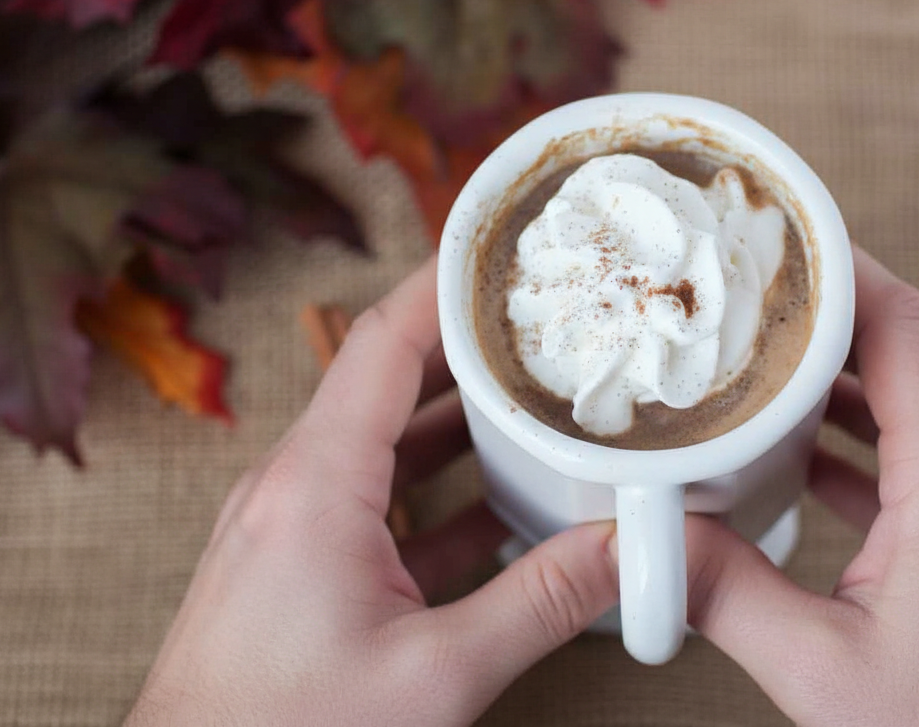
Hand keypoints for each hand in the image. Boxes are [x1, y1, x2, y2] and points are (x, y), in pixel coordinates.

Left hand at [125, 258, 618, 726]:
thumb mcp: (436, 676)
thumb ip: (541, 603)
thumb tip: (629, 551)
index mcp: (316, 484)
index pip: (386, 340)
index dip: (447, 281)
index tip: (504, 243)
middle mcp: (293, 486)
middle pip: (390, 380)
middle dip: (471, 346)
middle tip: (546, 319)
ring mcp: (289, 525)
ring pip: (384, 442)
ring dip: (457, 421)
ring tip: (537, 400)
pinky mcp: (296, 565)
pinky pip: (374, 501)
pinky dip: (435, 489)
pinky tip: (498, 506)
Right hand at [682, 246, 918, 725]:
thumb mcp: (824, 673)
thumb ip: (728, 594)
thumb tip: (650, 542)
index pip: (899, 325)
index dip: (833, 266)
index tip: (770, 234)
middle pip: (907, 342)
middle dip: (820, 308)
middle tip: (742, 289)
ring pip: (917, 390)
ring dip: (839, 370)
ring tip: (759, 358)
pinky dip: (863, 428)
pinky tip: (800, 447)